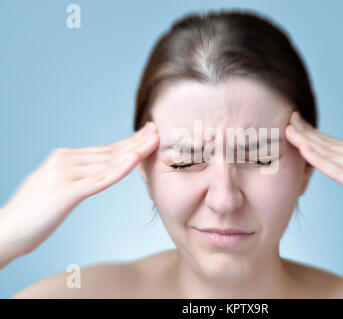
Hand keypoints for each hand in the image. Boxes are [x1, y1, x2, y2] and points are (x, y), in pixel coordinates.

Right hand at [0, 122, 158, 262]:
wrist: (5, 231)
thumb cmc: (33, 213)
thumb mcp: (58, 187)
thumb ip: (78, 177)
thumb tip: (97, 174)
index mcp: (64, 157)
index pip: (105, 149)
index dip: (129, 142)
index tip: (148, 134)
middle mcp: (65, 160)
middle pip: (110, 151)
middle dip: (137, 142)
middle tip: (158, 130)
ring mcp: (65, 174)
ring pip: (108, 162)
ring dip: (135, 151)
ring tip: (155, 141)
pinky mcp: (66, 192)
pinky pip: (99, 180)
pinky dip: (120, 169)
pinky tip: (135, 160)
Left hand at [284, 111, 342, 260]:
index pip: (341, 144)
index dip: (318, 134)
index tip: (299, 126)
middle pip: (335, 145)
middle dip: (309, 132)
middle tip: (289, 120)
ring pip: (334, 154)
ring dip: (308, 142)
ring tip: (288, 131)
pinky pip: (339, 172)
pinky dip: (319, 160)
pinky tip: (304, 150)